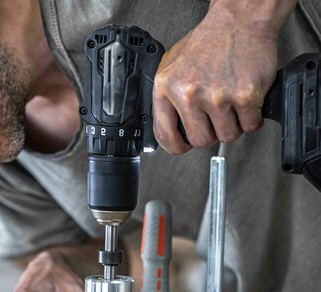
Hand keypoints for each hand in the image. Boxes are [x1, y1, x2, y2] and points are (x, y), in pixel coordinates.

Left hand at [152, 1, 288, 153]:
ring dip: (232, 125)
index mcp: (166, 87)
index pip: (165, 135)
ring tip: (231, 104)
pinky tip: (246, 101)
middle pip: (200, 140)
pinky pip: (249, 126)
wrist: (239, 20)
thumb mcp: (172, 67)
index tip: (183, 146)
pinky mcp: (244, 96)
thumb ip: (167, 98)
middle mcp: (189, 93)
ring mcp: (217, 96)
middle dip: (210, 132)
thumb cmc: (208, 42)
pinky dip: (251, 118)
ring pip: (226, 136)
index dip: (176, 146)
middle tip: (215, 116)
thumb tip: (167, 129)